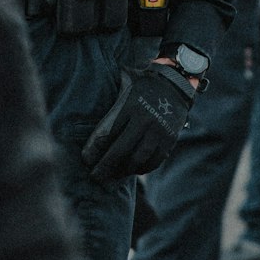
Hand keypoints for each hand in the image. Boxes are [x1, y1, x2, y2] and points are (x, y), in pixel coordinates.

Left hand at [80, 64, 195, 184]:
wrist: (175, 84)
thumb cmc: (141, 84)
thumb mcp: (124, 82)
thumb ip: (109, 93)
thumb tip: (85, 100)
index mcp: (130, 105)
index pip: (108, 132)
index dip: (94, 149)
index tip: (86, 159)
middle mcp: (145, 120)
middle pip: (120, 150)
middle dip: (105, 166)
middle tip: (95, 176)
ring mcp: (158, 132)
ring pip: (137, 159)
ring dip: (123, 171)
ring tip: (112, 177)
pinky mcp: (169, 140)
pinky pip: (153, 162)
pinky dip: (141, 168)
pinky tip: (131, 170)